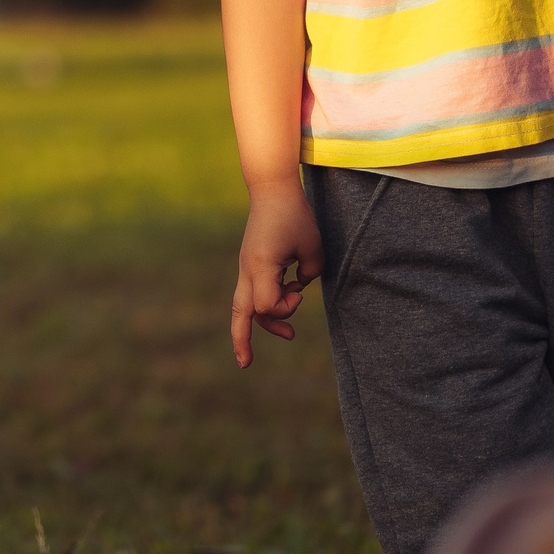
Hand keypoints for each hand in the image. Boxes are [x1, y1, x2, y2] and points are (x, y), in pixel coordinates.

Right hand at [231, 179, 323, 367]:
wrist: (271, 190)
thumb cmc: (294, 216)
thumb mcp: (313, 248)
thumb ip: (309, 274)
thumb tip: (297, 285)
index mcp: (261, 266)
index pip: (267, 306)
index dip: (286, 308)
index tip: (300, 291)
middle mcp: (248, 269)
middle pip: (240, 312)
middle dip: (242, 339)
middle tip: (246, 363)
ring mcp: (246, 266)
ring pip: (245, 304)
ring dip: (265, 321)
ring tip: (289, 335)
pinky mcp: (250, 262)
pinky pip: (253, 291)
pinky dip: (269, 301)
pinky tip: (292, 293)